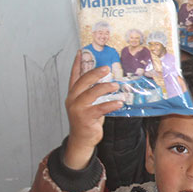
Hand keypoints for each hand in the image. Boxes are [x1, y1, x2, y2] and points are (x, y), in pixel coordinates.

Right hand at [63, 51, 122, 169]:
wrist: (82, 140)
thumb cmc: (88, 120)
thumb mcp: (89, 104)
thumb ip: (94, 94)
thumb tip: (109, 81)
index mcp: (73, 94)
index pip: (74, 76)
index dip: (77, 63)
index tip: (81, 51)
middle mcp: (73, 99)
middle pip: (82, 82)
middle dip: (94, 73)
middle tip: (106, 68)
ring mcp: (78, 109)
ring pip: (90, 93)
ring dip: (104, 88)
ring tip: (115, 85)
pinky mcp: (85, 118)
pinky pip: (99, 108)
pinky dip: (110, 105)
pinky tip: (119, 102)